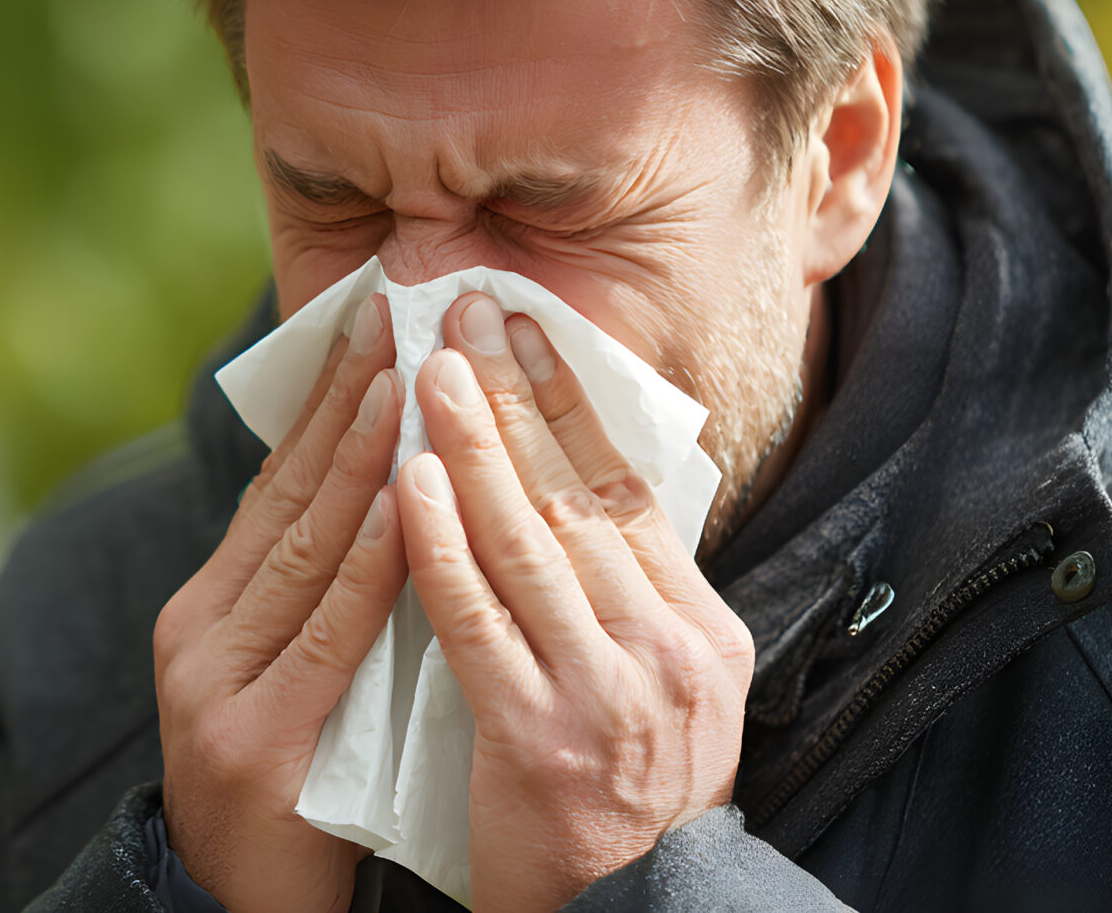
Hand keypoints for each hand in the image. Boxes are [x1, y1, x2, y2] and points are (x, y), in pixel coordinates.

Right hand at [154, 293, 409, 912]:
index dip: (325, 403)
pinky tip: (408, 509)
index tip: (373, 323)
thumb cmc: (290, 796)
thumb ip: (322, 599)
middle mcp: (199, 634)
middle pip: (286, 499)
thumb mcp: (290, 679)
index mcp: (208, 612)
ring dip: (358, 460)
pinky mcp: (254, 741)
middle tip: (392, 313)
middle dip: (342, 402)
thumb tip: (390, 492)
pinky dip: (370, 567)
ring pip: (303, 553)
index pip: (277, 488)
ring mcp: (219, 687)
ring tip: (405, 381)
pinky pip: (326, 638)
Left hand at [397, 293, 755, 912]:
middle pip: (580, 497)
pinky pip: (478, 622)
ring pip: (530, 544)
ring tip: (429, 370)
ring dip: (474, 446)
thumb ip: (634, 596)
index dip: (575, 399)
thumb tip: (589, 477)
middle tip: (467, 311)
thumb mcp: (670, 692)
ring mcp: (608, 698)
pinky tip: (405, 485)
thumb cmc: (628, 800)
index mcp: (707, 633)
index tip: (531, 324)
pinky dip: (440, 546)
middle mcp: (670, 656)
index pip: (631, 490)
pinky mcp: (538, 741)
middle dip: (519, 394)